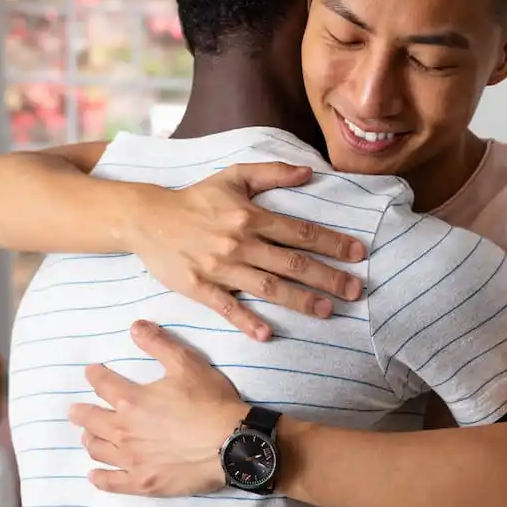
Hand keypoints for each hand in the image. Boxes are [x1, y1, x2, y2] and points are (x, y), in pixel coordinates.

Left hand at [68, 321, 245, 496]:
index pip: (103, 384)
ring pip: (98, 450)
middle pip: (91, 420)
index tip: (90, 373)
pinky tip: (95, 475)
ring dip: (90, 441)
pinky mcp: (143, 482)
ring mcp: (131, 460)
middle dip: (81, 413)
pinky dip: (100, 478)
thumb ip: (159, 344)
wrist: (232, 443)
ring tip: (88, 438)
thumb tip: (135, 327)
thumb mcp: (187, 363)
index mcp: (131, 400)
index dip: (94, 376)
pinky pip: (112, 483)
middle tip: (75, 411)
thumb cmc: (210, 402)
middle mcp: (123, 430)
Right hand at [125, 163, 365, 341]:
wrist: (148, 218)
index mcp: (250, 216)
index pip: (300, 232)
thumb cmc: (196, 198)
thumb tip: (310, 172)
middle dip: (328, 277)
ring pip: (268, 287)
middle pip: (292, 263)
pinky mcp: (200, 287)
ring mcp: (220, 268)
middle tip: (355, 291)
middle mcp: (240, 243)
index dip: (332, 243)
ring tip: (327, 311)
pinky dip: (246, 321)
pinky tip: (267, 334)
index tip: (358, 254)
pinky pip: (227, 307)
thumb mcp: (233, 176)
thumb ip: (272, 172)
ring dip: (300, 300)